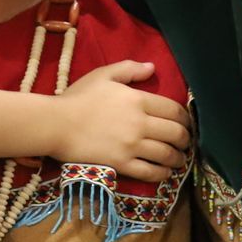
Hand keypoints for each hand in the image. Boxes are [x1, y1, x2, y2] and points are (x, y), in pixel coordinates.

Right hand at [54, 61, 190, 181]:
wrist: (56, 124)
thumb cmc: (78, 97)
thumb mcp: (103, 75)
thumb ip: (130, 69)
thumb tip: (152, 67)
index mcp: (138, 99)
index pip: (174, 110)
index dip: (185, 119)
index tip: (186, 124)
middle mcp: (140, 123)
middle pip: (175, 134)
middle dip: (185, 140)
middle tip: (185, 143)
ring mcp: (132, 145)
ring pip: (167, 154)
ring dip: (177, 158)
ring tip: (178, 160)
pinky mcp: (122, 164)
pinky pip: (150, 172)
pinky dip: (162, 174)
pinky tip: (164, 173)